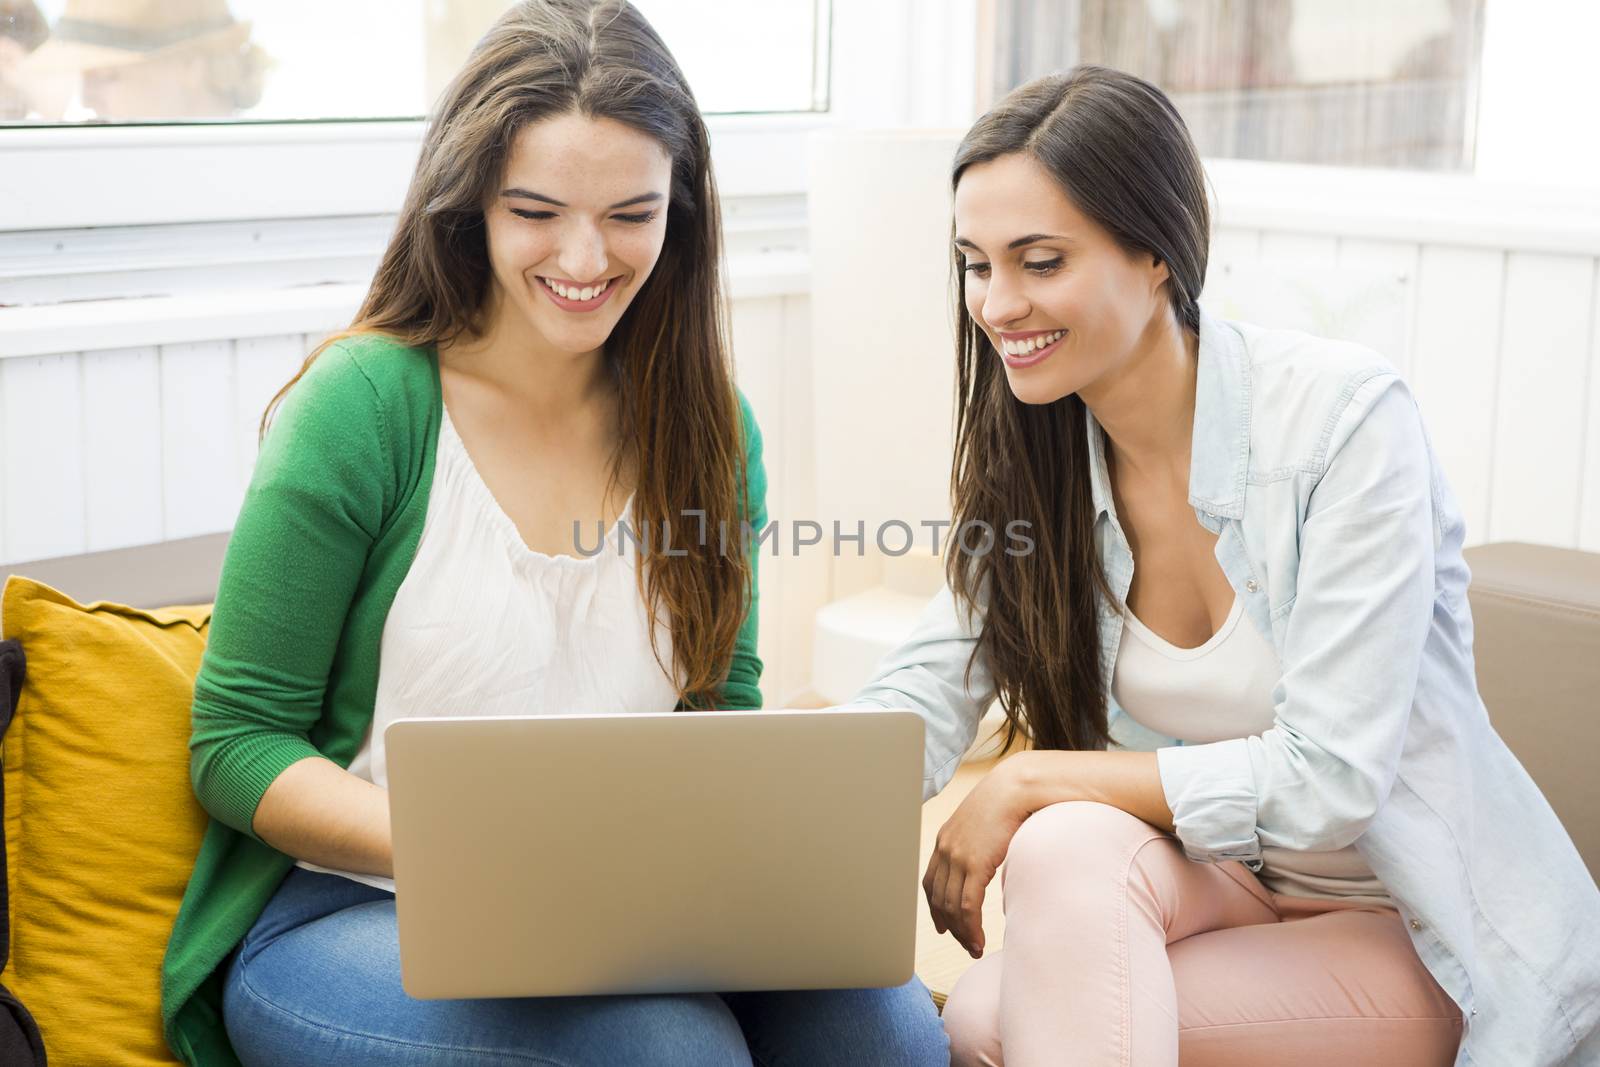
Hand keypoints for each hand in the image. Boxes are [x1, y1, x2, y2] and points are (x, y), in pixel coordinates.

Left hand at [923, 758, 1033, 958]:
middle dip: (950, 927)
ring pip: (952, 907)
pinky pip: (967, 906)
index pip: (931, 883)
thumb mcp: (983, 823)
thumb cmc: (1008, 802)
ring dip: (962, 933)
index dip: (935, 908)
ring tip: (974, 947)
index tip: (943, 927)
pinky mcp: (974, 864)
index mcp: (945, 840)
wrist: (1016, 787)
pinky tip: (979, 939)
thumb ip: (978, 843)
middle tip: (965, 944)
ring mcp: (958, 857)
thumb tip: (987, 859)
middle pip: (939, 899)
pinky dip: (970, 928)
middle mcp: (946, 849)